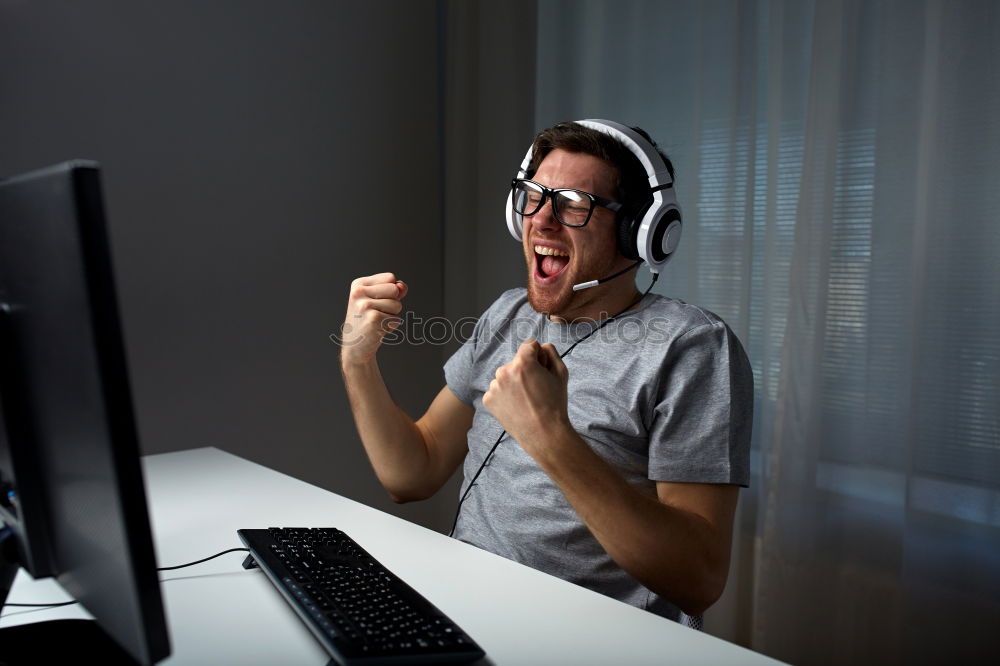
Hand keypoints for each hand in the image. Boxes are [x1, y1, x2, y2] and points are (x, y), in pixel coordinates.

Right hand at [339, 272, 407, 366]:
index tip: (376, 302)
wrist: (356, 346)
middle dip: (393, 303)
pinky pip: (396, 319)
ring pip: (397, 305)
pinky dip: (391, 326)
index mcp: (359, 284)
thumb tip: (401, 286)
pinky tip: (377, 329)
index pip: (390, 277)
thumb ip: (394, 289)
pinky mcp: (373, 319)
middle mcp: (359, 293)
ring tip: (376, 321)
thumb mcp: (378, 299)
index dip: (390, 291)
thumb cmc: (368, 320)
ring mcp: (365, 306)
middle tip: (377, 313)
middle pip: (395, 289)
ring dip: (391, 316)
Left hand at [482, 339, 571, 459]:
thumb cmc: (555, 404)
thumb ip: (551, 352)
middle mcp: (504, 371)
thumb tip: (540, 346)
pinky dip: (505, 396)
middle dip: (525, 370)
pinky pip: (497, 391)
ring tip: (526, 400)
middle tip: (536, 389)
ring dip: (513, 383)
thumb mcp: (561, 373)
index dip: (539, 356)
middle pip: (516, 363)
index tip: (542, 369)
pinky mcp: (488, 399)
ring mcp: (494, 386)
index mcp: (522, 362)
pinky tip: (516, 406)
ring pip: (505, 377)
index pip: (529, 345)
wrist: (544, 434)